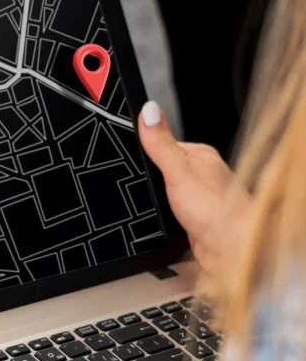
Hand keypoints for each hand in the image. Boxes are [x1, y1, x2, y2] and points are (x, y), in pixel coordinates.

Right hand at [138, 101, 249, 274]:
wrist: (231, 250)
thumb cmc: (216, 210)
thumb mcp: (178, 171)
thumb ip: (160, 144)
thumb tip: (148, 111)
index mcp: (199, 155)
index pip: (162, 145)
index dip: (144, 152)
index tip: (129, 159)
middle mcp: (200, 175)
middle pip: (161, 170)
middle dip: (147, 179)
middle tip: (137, 186)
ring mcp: (197, 198)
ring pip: (163, 193)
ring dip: (154, 200)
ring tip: (148, 204)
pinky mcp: (192, 220)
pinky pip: (168, 212)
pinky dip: (160, 216)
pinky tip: (157, 220)